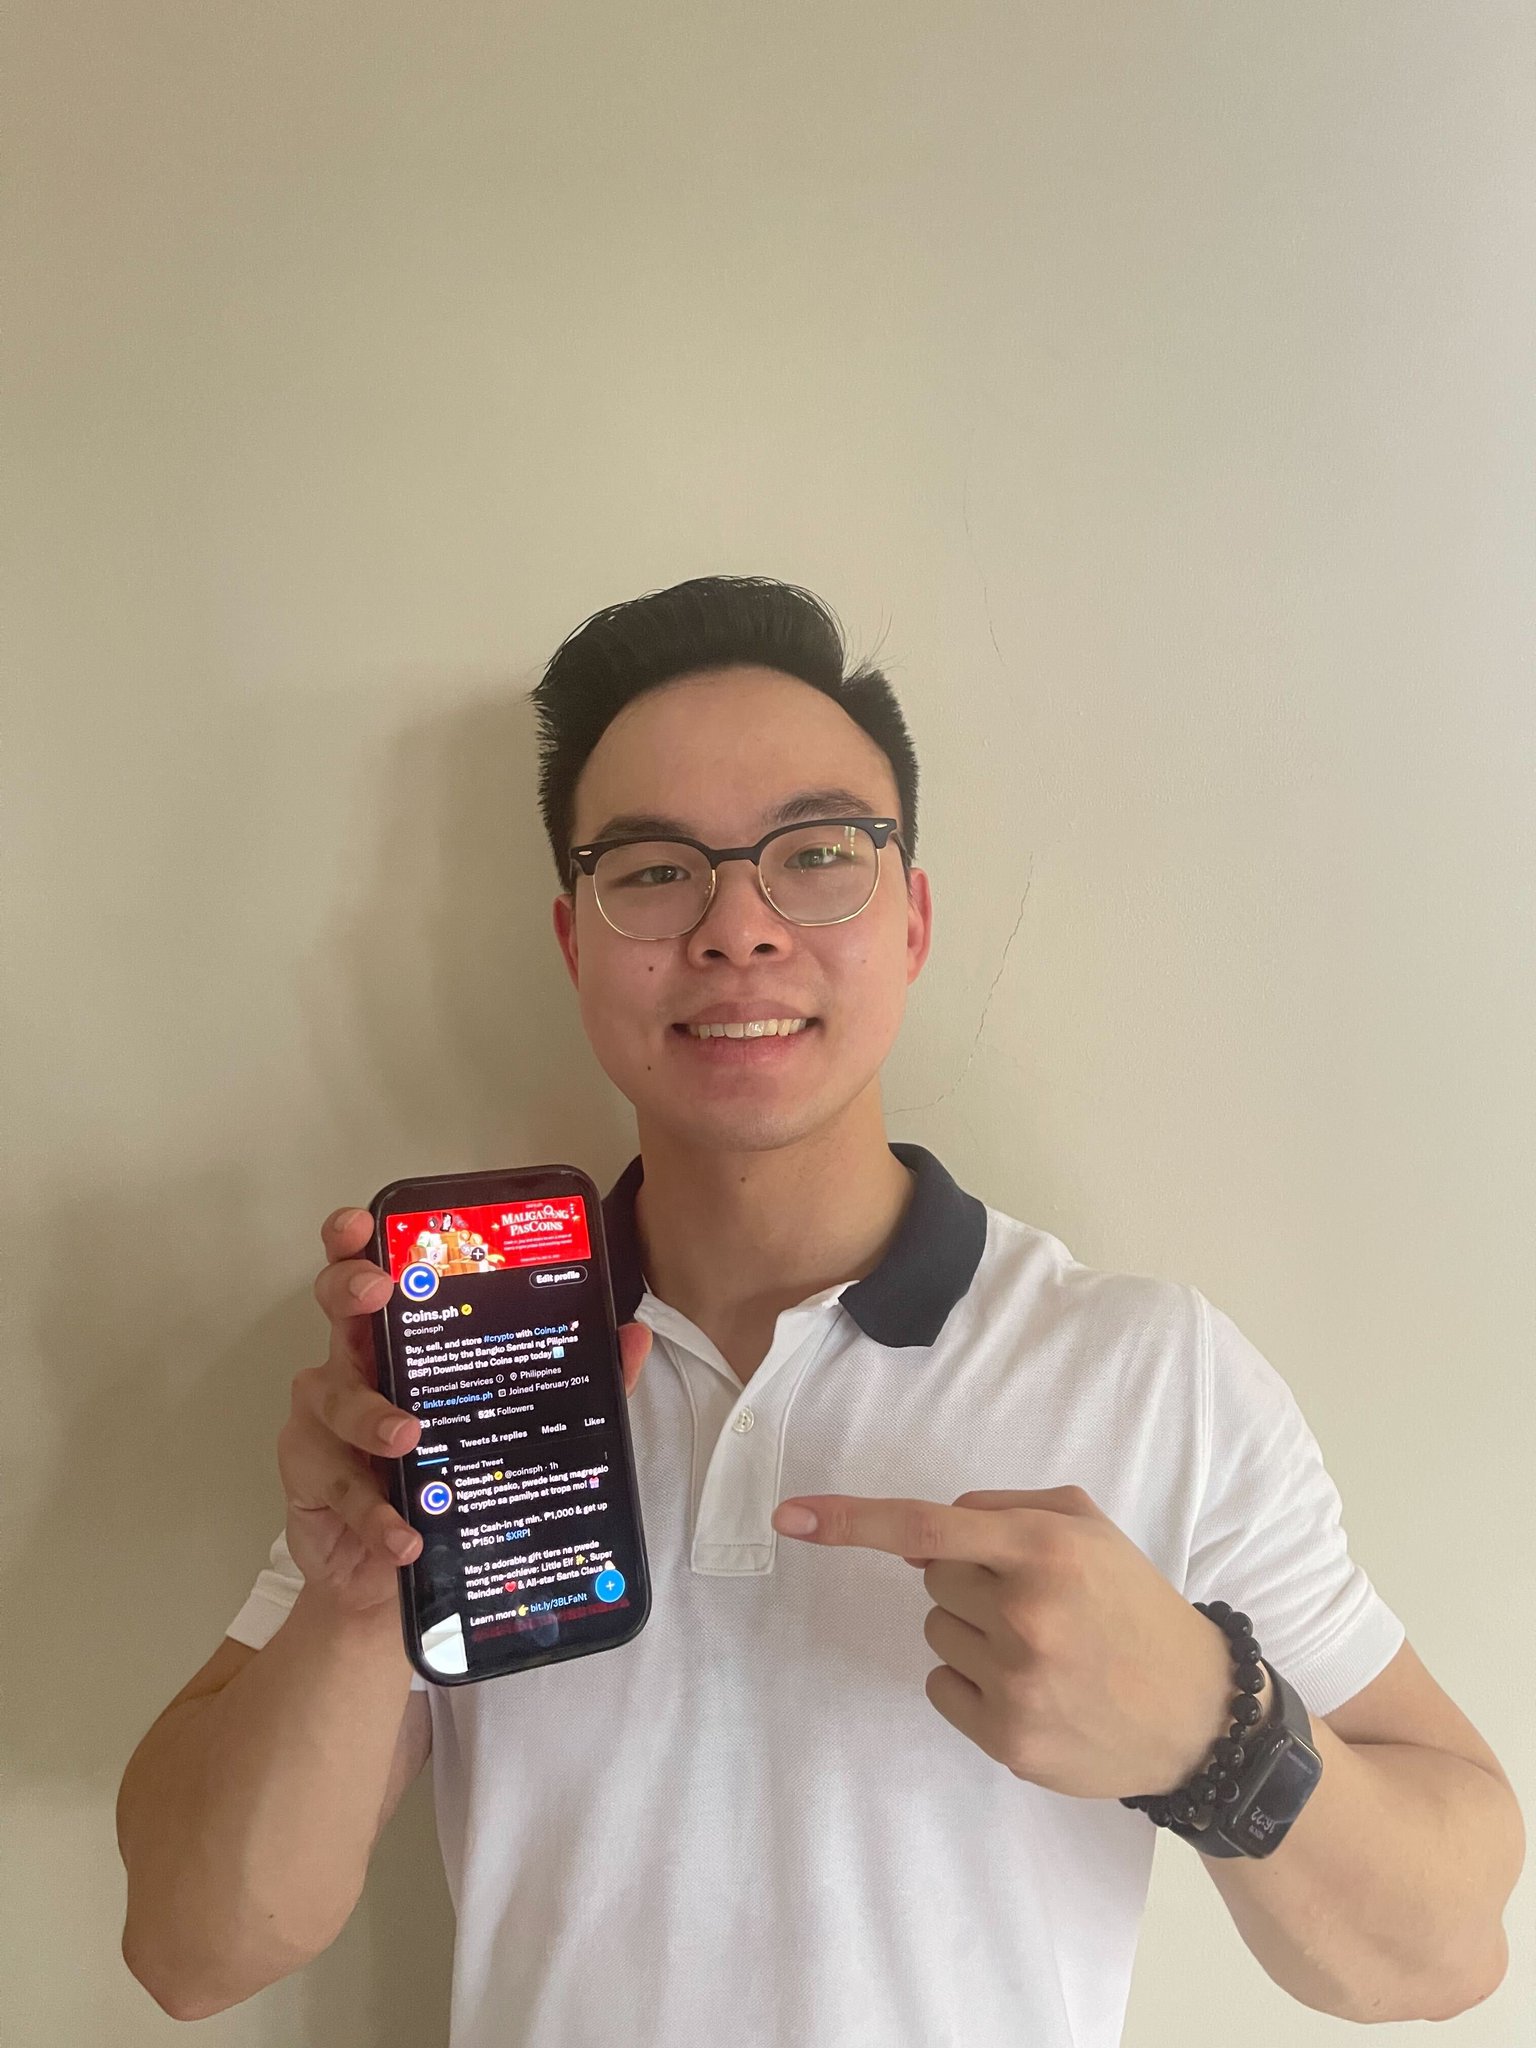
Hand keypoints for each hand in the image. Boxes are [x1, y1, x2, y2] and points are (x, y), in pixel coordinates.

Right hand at [279, 1206, 652, 1616]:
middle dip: (351, 1288)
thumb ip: (574, 1384)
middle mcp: (357, 1367)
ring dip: (371, 1414)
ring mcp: (325, 1421)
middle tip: (380, 1292)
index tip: (364, 1223)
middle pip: (337, 1308)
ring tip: (409, 1436)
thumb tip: (633, 1338)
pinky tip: (404, 1533)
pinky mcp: (309, 1479)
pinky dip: (374, 1513)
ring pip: (333, 1396)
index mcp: (405, 1341)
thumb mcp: (517, 1429)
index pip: (373, 1274)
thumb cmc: (452, 1485)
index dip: (356, 1242)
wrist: (392, 1586)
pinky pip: (337, 1485)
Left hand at [770, 1485, 1238, 1799]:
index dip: (851, 1520)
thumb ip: (998, 1510)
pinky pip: (941, 1686)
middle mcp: (1027, 1613)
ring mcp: (1016, 1682)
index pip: (928, 1525)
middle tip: (1035, 1601)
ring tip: (1042, 1646)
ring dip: (973, 1631)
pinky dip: (971, 1681)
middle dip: (969, 1580)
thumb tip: (916, 1543)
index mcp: (1046, 1549)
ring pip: (936, 1632)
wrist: (1194, 1713)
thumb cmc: (1131, 1603)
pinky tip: (1030, 1685)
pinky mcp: (1008, 1738)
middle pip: (933, 1578)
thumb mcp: (1085, 1527)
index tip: (789, 1517)